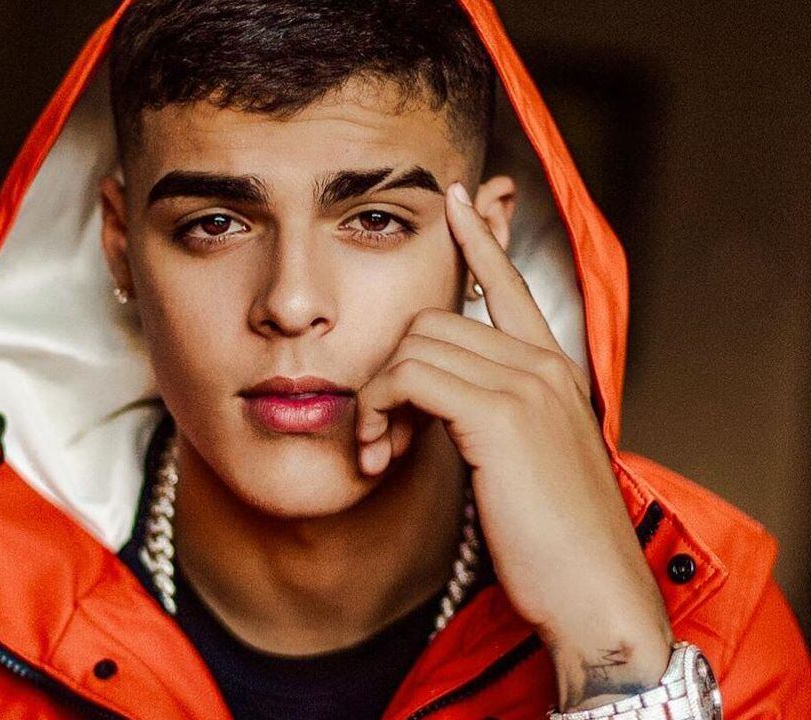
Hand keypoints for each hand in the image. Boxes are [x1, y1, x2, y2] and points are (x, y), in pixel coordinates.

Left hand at [354, 182, 672, 710]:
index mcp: (556, 372)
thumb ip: (497, 419)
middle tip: (381, 435)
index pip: (510, 286)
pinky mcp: (500, 414)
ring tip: (380, 451)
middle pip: (432, 322)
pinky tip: (379, 455)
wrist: (598, 597)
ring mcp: (526, 384)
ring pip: (413, 345)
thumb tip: (444, 404)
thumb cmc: (559, 541)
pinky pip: (407, 376)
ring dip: (376, 398)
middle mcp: (543, 364)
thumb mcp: (531, 465)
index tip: (458, 200)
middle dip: (389, 374)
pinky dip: (377, 410)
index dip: (480, 241)